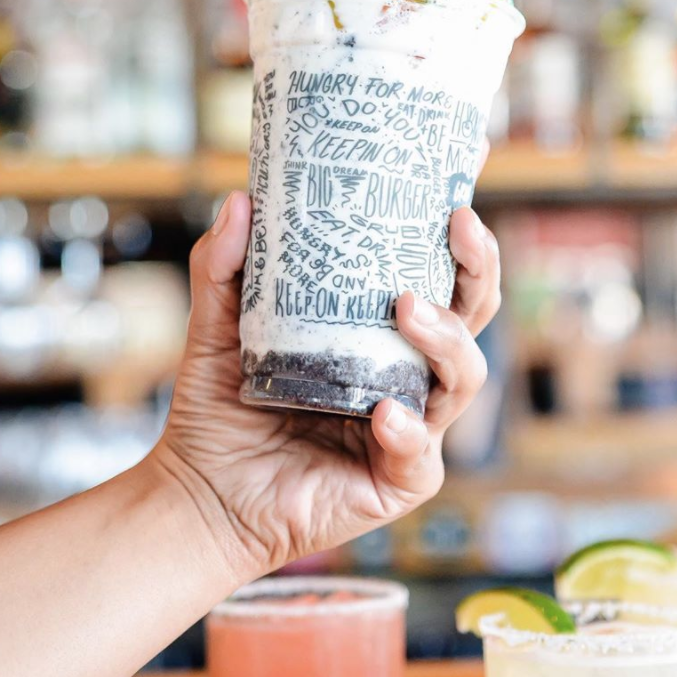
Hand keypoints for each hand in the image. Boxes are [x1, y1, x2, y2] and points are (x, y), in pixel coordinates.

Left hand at [153, 190, 500, 581]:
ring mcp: (411, 427)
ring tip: (407, 309)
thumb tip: (239, 200)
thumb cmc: (218, 409)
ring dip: (446, 338)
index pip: (437, 278)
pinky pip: (420, 452)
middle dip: (478, 269)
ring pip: (463, 378)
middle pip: (471, 317)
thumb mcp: (216, 326)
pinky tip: (384, 413)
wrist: (198, 493)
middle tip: (458, 226)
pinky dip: (407, 430)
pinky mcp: (399, 481)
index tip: (460, 182)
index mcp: (380, 335)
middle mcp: (407, 375)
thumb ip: (223, 267)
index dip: (460, 237)